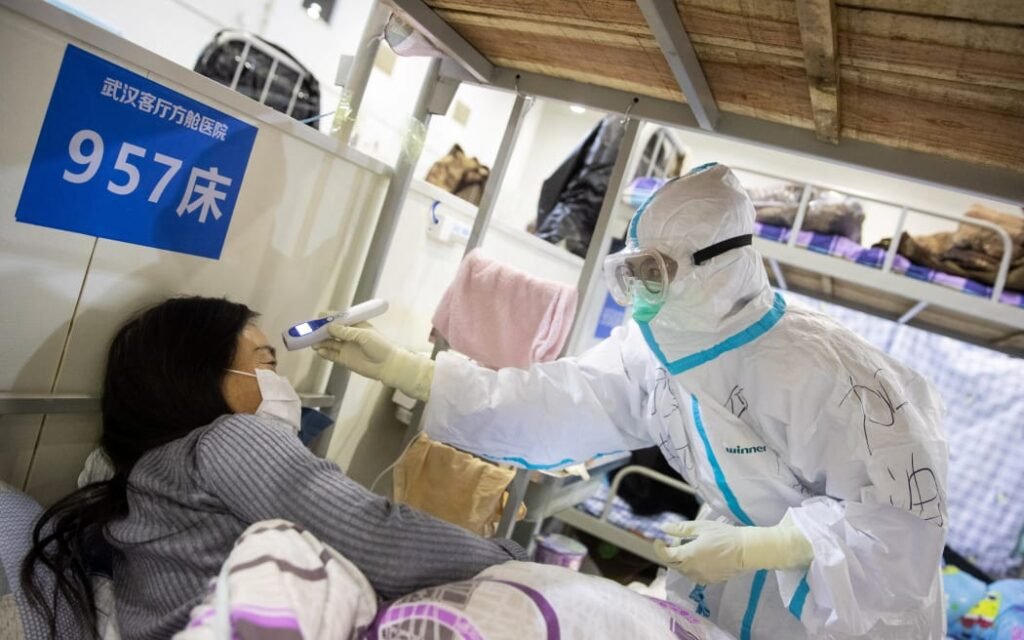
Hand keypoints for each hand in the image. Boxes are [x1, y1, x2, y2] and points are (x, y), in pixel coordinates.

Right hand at [315, 323, 434, 401]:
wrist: (388, 365)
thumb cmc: (379, 346)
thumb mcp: (363, 335)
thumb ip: (346, 332)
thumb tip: (330, 327)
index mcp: (356, 326)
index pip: (340, 320)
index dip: (329, 318)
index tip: (319, 317)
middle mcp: (349, 336)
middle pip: (331, 332)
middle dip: (321, 331)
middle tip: (310, 331)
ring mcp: (346, 348)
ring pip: (329, 343)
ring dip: (321, 342)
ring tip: (313, 342)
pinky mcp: (344, 359)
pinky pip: (332, 355)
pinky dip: (325, 353)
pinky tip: (319, 351)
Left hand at [653, 515, 812, 583]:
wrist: (746, 550)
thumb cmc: (724, 535)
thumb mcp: (701, 528)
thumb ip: (681, 529)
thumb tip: (664, 528)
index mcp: (689, 555)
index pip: (666, 555)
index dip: (659, 548)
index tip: (658, 540)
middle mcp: (692, 569)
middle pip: (673, 564)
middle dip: (670, 554)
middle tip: (676, 542)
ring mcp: (701, 577)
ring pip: (683, 570)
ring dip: (681, 560)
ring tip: (690, 548)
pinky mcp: (709, 581)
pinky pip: (694, 575)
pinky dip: (691, 567)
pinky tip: (699, 557)